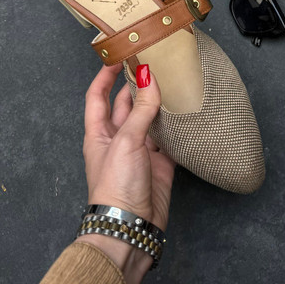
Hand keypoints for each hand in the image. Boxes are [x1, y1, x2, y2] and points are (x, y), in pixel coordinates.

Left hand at [75, 63, 174, 283]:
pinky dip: (178, 126)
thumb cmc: (116, 187)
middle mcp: (118, 139)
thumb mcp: (126, 141)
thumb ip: (141, 109)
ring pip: (150, 119)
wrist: (131, 228)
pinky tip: (187, 113)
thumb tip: (148, 76)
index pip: (98, 96)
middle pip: (126, 104)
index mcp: (99, 133)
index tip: (118, 55)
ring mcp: (140, 151)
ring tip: (173, 81)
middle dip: (138, 84)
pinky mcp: (160, 164)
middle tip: (155, 63)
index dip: (105, 75)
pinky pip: (170, 139)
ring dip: (160, 103)